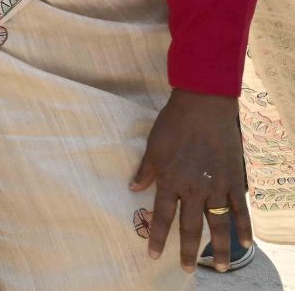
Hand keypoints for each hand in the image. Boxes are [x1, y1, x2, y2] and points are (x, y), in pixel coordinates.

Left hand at [132, 90, 250, 272]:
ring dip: (217, 248)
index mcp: (170, 181)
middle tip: (187, 269)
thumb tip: (133, 188)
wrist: (203, 108)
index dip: (158, 237)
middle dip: (187, 250)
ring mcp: (216, 187)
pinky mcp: (234, 181)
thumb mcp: (153, 147)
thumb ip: (146, 171)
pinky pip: (240, 210)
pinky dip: (243, 228)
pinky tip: (245, 244)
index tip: (153, 255)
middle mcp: (193, 189)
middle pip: (190, 227)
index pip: (162, 216)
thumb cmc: (173, 125)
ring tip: (218, 268)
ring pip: (218, 225)